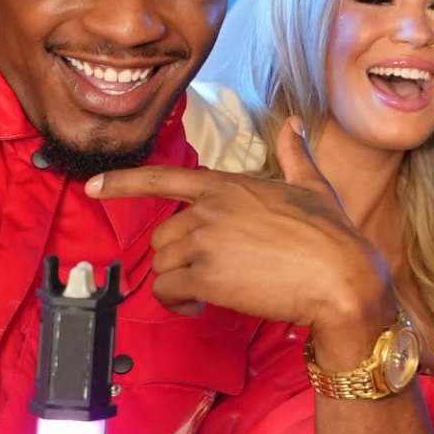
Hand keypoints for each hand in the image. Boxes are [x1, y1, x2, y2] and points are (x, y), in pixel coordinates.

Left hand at [88, 120, 394, 349]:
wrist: (340, 275)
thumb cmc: (332, 233)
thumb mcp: (312, 185)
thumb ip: (295, 155)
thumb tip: (296, 125)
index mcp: (227, 186)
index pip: (162, 178)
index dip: (122, 183)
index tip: (92, 188)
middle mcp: (208, 210)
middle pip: (162, 236)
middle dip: (178, 259)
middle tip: (207, 276)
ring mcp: (204, 243)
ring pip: (162, 266)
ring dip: (178, 284)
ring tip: (208, 295)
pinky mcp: (205, 278)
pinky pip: (168, 291)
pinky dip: (178, 304)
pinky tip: (202, 307)